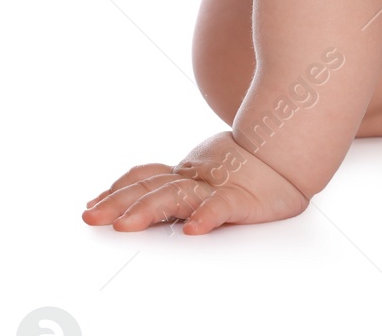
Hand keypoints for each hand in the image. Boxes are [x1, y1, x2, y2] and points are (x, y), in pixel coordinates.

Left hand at [81, 130, 310, 234]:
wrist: (290, 151)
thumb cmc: (245, 168)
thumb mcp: (201, 175)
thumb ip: (168, 184)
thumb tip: (119, 199)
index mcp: (184, 174)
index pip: (144, 179)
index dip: (117, 190)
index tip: (92, 206)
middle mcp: (194, 178)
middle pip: (150, 188)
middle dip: (118, 202)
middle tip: (92, 218)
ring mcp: (216, 185)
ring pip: (176, 196)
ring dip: (149, 210)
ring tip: (125, 225)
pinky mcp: (242, 198)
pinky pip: (221, 208)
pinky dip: (205, 217)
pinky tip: (191, 230)